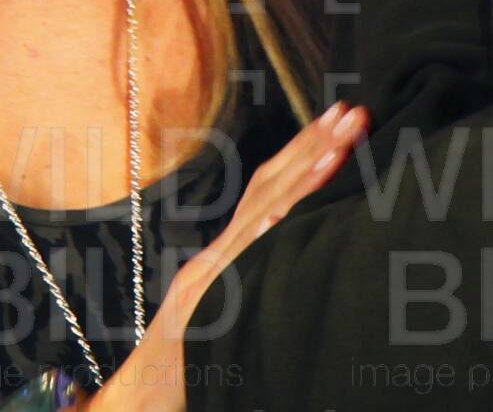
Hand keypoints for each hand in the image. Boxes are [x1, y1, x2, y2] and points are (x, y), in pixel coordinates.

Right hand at [84, 101, 368, 410]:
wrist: (138, 403)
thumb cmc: (195, 367)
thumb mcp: (237, 311)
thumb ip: (263, 278)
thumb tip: (305, 253)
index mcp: (230, 255)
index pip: (271, 190)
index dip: (305, 152)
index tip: (342, 121)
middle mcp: (218, 257)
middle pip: (268, 187)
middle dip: (313, 145)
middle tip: (354, 111)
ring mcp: (208, 278)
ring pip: (258, 215)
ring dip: (302, 175)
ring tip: (340, 142)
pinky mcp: (199, 307)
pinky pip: (234, 266)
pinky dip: (258, 235)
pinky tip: (283, 211)